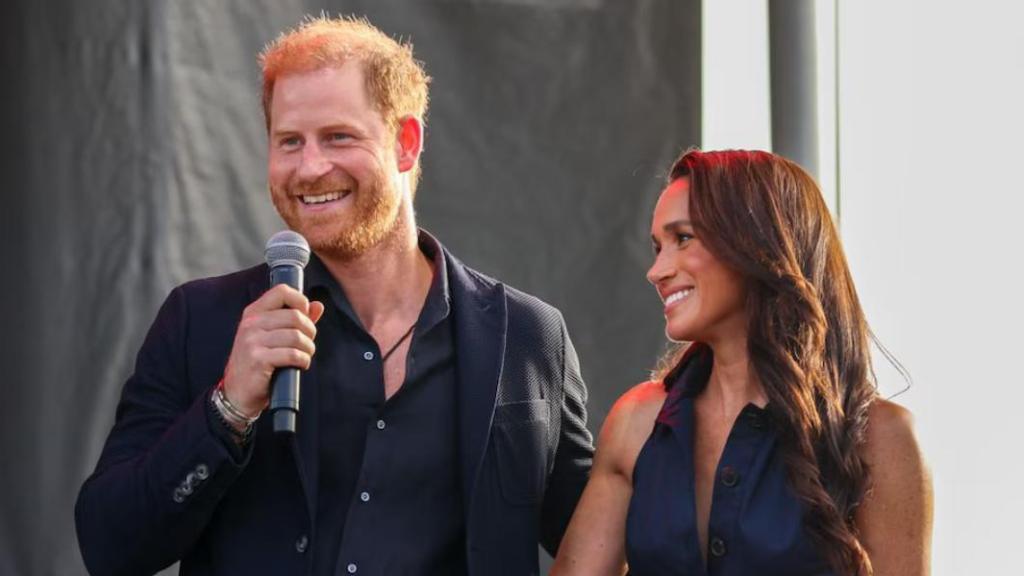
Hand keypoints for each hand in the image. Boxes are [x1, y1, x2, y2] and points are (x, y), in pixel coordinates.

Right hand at [221, 284, 324, 416]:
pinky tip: (300, 365)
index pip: (282, 291)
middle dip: (310, 331)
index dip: (301, 301)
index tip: (306, 317)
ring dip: (308, 348)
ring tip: (305, 355)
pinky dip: (303, 360)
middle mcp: (251, 324)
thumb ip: (295, 320)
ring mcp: (252, 341)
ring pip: (296, 336)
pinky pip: (292, 354)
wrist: (237, 393)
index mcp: (254, 313)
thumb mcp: (272, 337)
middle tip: (308, 343)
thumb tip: (318, 305)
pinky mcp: (257, 360)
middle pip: (295, 316)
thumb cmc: (258, 363)